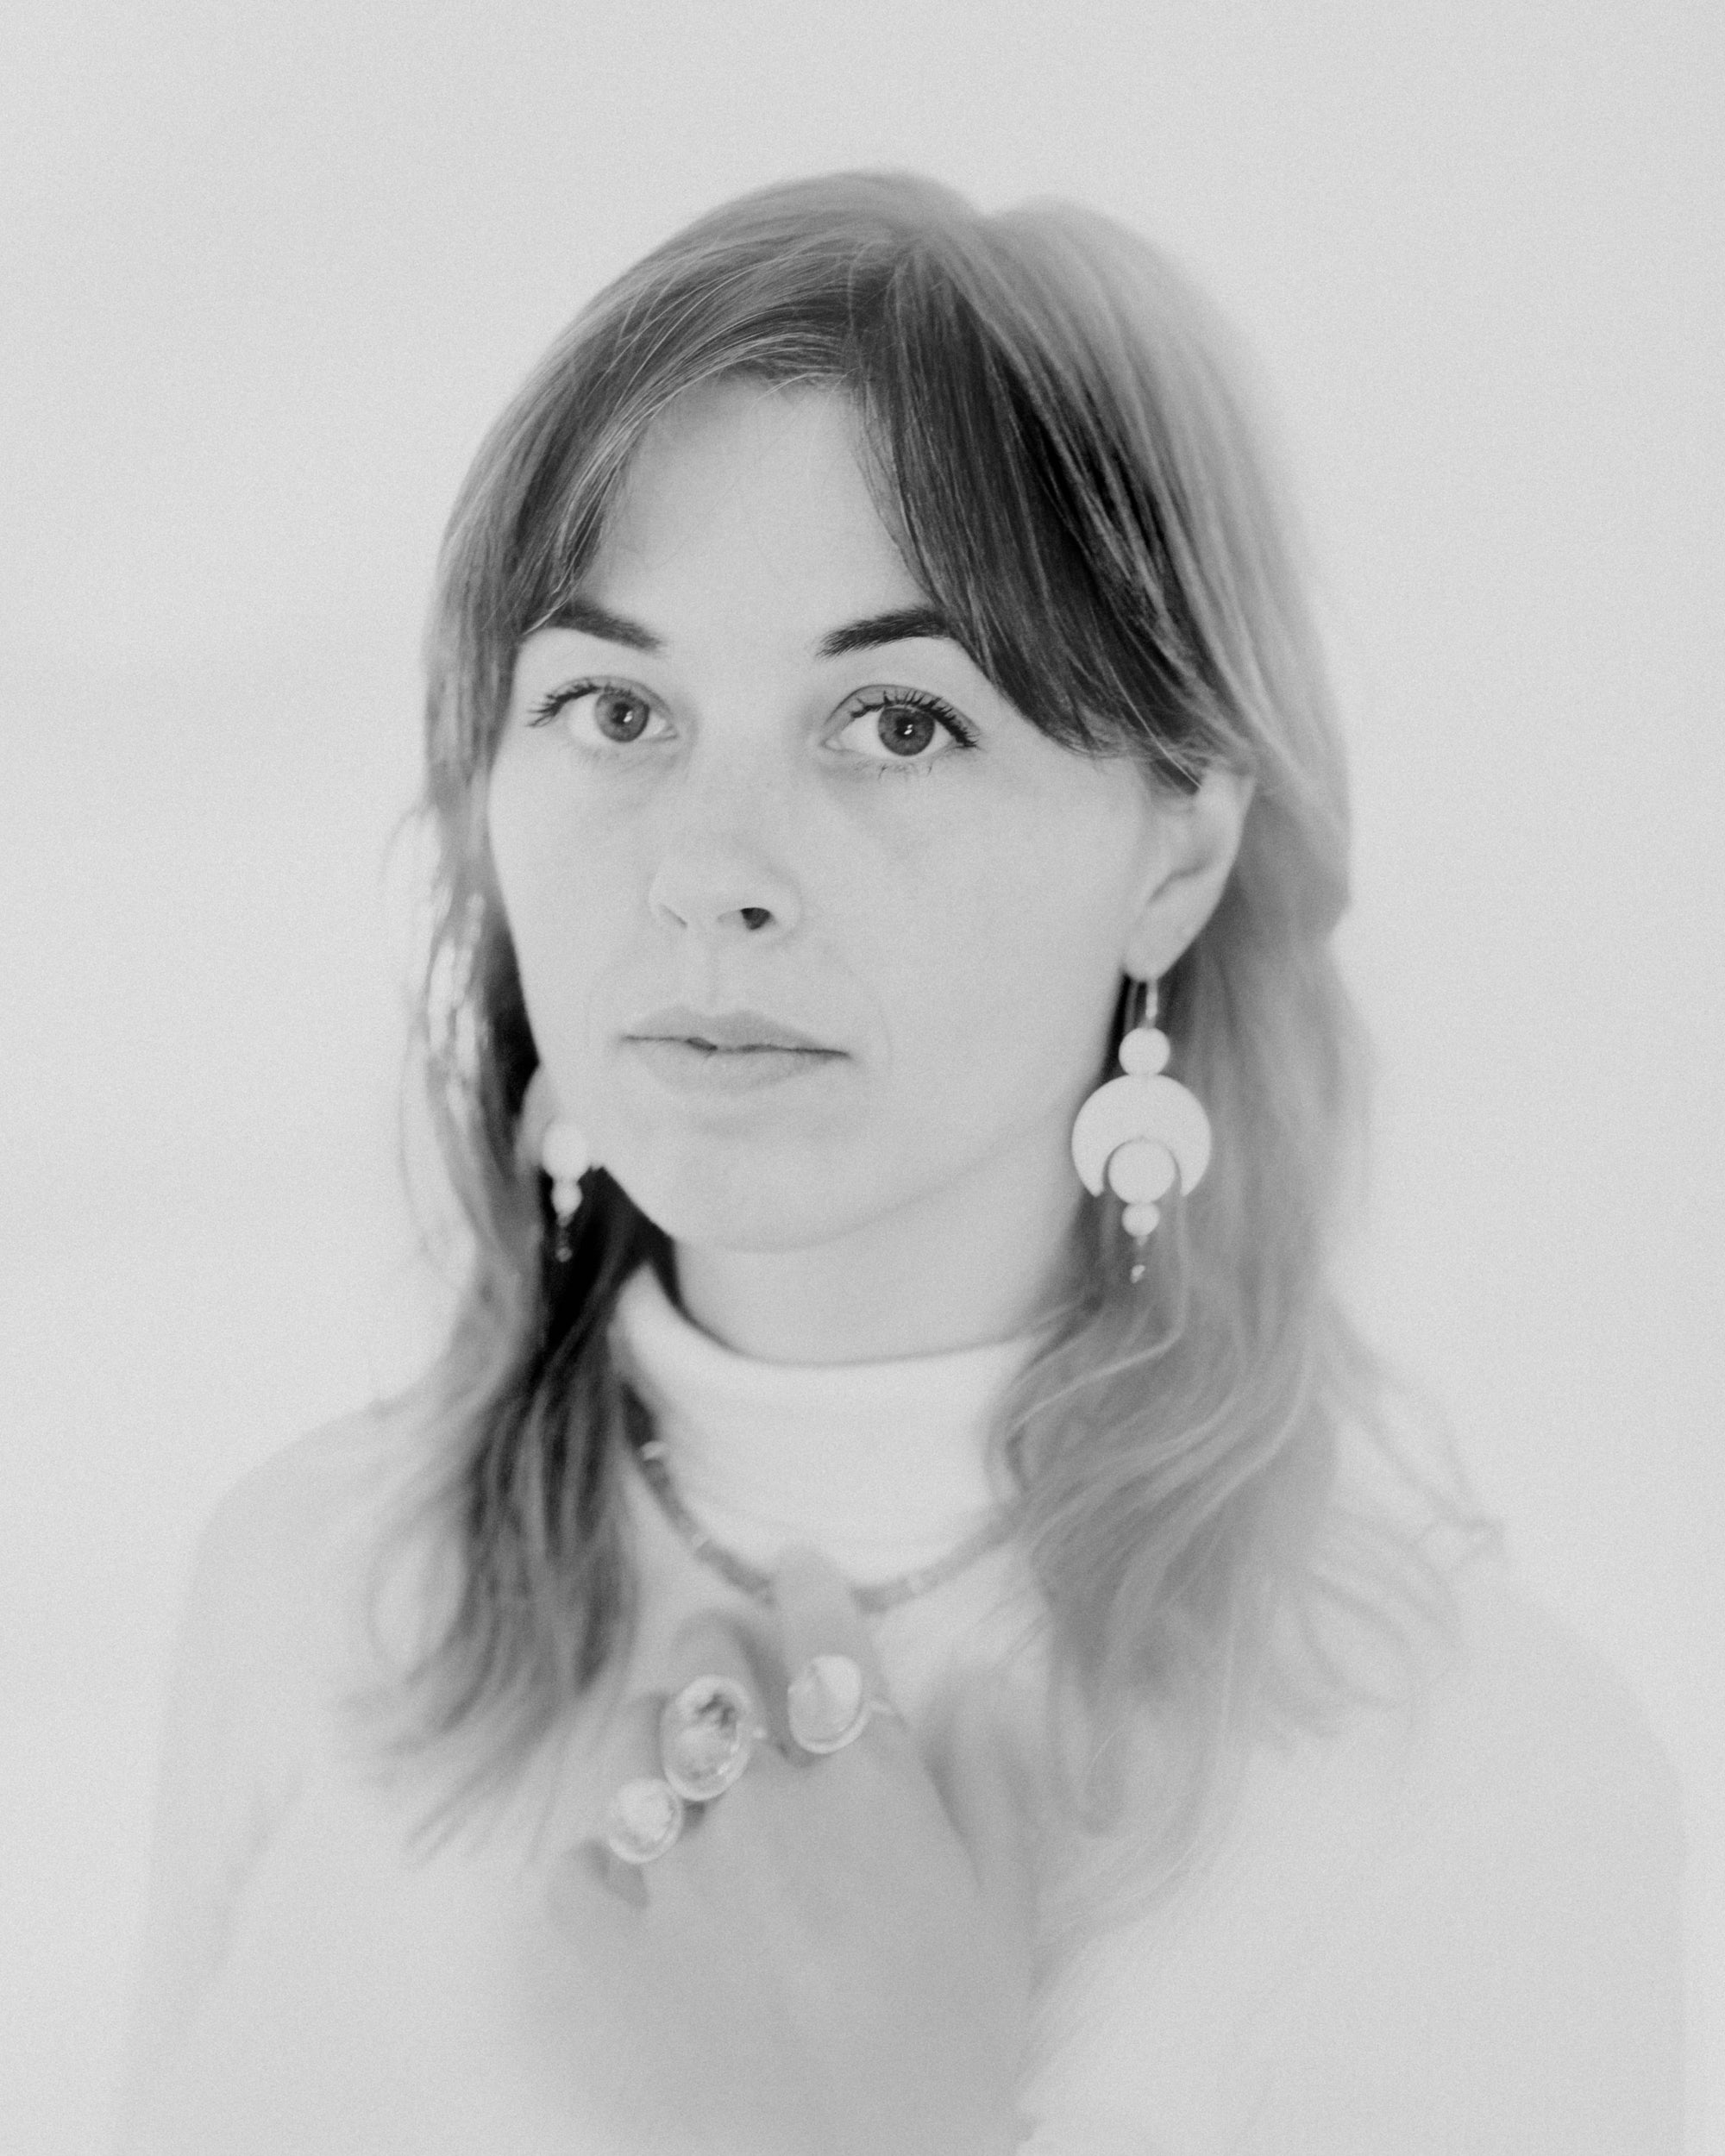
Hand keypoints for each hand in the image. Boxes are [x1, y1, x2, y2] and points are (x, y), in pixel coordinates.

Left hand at [538, 1545, 1038, 2155]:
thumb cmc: (953, 2046)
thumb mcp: (1006, 1910)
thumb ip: (990, 1781)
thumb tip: (982, 1678)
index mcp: (868, 1790)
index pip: (825, 1642)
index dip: (806, 1587)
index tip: (795, 1566)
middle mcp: (767, 1810)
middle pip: (710, 1669)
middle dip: (717, 1643)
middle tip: (724, 1649)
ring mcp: (682, 1880)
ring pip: (635, 1744)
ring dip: (657, 1734)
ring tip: (679, 1758)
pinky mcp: (617, 1956)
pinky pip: (578, 1867)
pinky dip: (600, 1863)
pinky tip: (634, 1877)